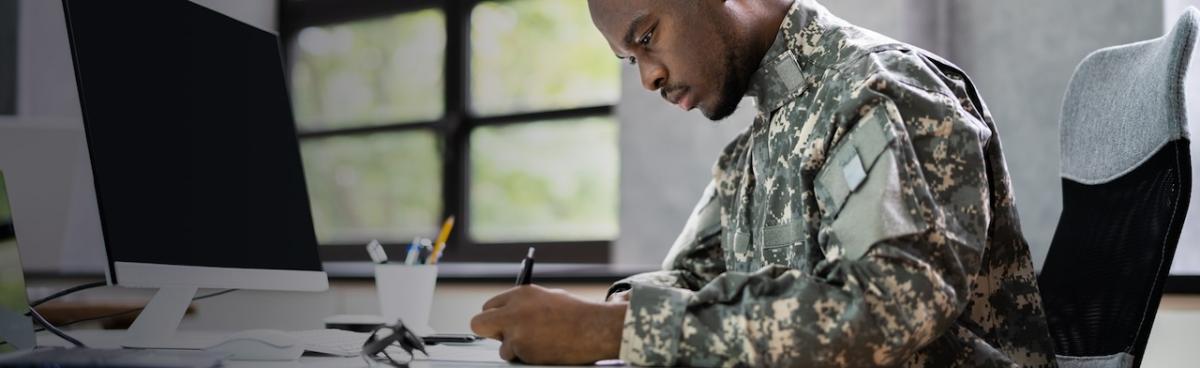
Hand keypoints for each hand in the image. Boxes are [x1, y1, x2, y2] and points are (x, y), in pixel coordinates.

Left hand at [470, 284, 626, 364]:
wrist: (593, 328)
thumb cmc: (575, 313)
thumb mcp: (546, 298)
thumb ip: (522, 305)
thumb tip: (507, 315)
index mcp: (520, 294)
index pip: (489, 305)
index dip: (496, 316)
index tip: (501, 322)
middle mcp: (513, 311)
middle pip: (479, 323)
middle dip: (488, 331)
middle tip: (501, 335)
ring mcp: (517, 332)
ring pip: (501, 347)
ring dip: (515, 349)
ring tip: (539, 343)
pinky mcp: (523, 350)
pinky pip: (517, 358)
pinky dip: (527, 357)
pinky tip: (545, 349)